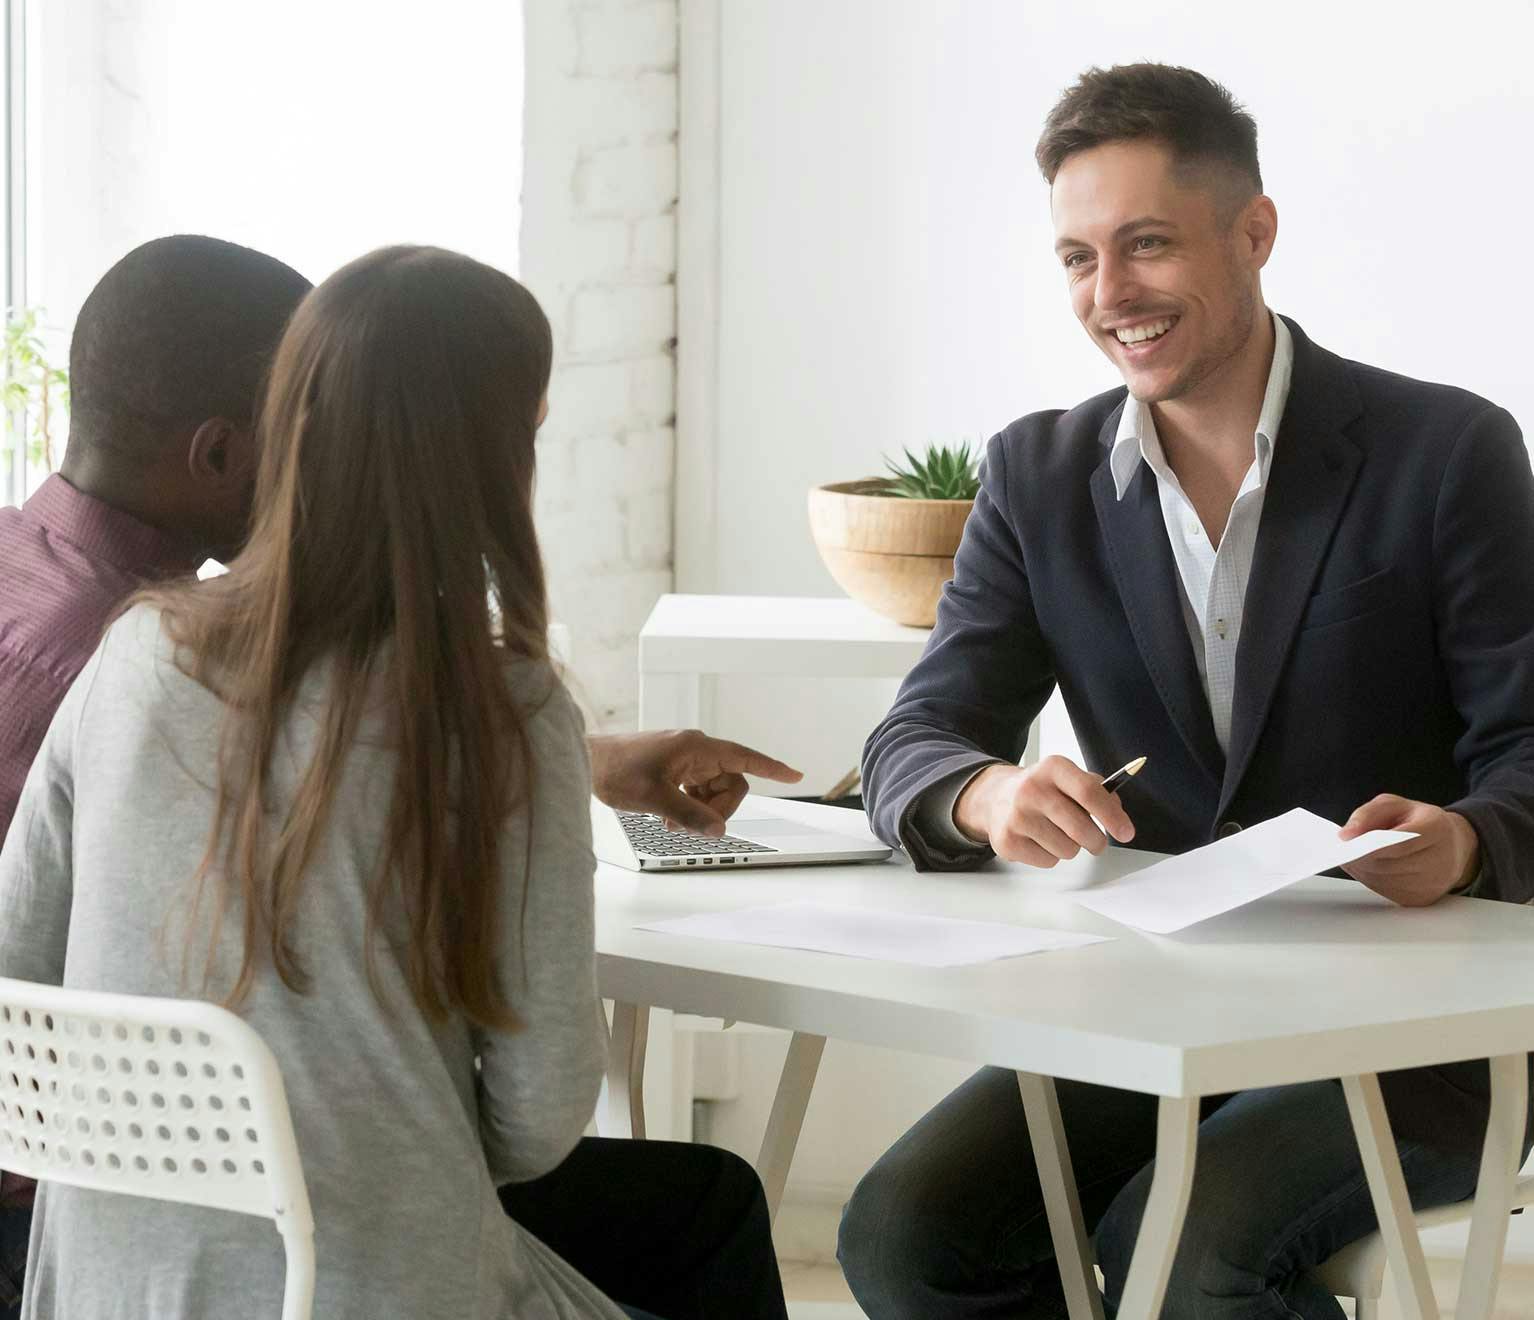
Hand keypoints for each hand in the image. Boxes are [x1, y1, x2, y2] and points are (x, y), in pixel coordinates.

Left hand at [588, 729, 802, 836]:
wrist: (587, 761)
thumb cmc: (615, 769)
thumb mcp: (653, 798)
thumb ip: (689, 815)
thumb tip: (719, 830)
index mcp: (696, 747)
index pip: (744, 756)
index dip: (772, 768)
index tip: (796, 775)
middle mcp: (695, 750)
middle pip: (731, 782)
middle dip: (719, 809)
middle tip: (693, 826)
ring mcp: (685, 760)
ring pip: (714, 790)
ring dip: (702, 812)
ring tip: (672, 824)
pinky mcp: (675, 769)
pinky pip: (697, 791)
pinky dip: (690, 808)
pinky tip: (668, 819)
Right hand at [953, 755, 1135, 866]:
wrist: (995, 797)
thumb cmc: (1042, 790)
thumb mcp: (1068, 778)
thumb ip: (1098, 792)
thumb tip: (1118, 816)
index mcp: (1053, 768)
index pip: (1088, 792)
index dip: (1112, 816)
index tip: (1126, 833)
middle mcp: (1032, 789)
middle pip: (1080, 828)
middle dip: (1096, 841)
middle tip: (1095, 841)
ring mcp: (1017, 816)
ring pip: (1067, 850)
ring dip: (1070, 847)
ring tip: (1057, 833)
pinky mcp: (1007, 841)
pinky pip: (1048, 861)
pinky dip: (1050, 856)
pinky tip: (1039, 840)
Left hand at [1338, 795, 1479, 905]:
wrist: (1451, 844)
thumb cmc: (1418, 821)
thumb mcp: (1394, 805)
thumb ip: (1367, 814)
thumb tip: (1345, 835)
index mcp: (1438, 828)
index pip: (1402, 842)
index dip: (1371, 844)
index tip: (1346, 841)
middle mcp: (1442, 859)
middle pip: (1390, 864)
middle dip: (1361, 857)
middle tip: (1343, 849)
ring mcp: (1435, 883)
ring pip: (1385, 881)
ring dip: (1364, 870)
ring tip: (1355, 856)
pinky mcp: (1424, 899)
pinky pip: (1388, 892)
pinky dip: (1372, 880)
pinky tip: (1369, 868)